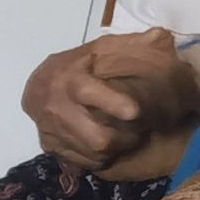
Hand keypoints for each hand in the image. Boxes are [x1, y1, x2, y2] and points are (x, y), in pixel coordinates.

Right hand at [22, 31, 199, 168]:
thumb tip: (162, 37)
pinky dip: (100, 157)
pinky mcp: (51, 147)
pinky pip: (83, 162)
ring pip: (94, 154)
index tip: (135, 111)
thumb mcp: (100, 50)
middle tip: (138, 130)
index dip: (113, 103)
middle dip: (125, 138)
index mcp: (70, 80)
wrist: (37, 88)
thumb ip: (130, 45)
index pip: (89, 93)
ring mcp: (53, 131)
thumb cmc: (75, 67)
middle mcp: (58, 109)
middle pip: (97, 138)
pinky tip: (108, 145)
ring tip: (126, 136)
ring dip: (116, 148)